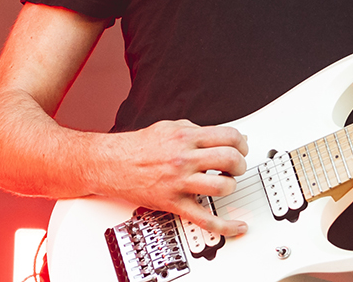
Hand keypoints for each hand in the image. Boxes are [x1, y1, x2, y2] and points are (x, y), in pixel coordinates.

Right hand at [98, 119, 249, 236]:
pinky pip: (203, 218)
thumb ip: (200, 131)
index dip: (241, 144)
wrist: (111, 164)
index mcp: (186, 137)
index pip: (229, 137)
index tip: (241, 149)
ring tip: (225, 183)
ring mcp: (179, 182)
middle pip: (230, 160)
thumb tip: (229, 137)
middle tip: (235, 166)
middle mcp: (184, 159)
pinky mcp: (173, 203)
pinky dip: (225, 226)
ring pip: (222, 187)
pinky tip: (237, 225)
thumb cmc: (139, 147)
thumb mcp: (172, 128)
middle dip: (239, 164)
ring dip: (231, 186)